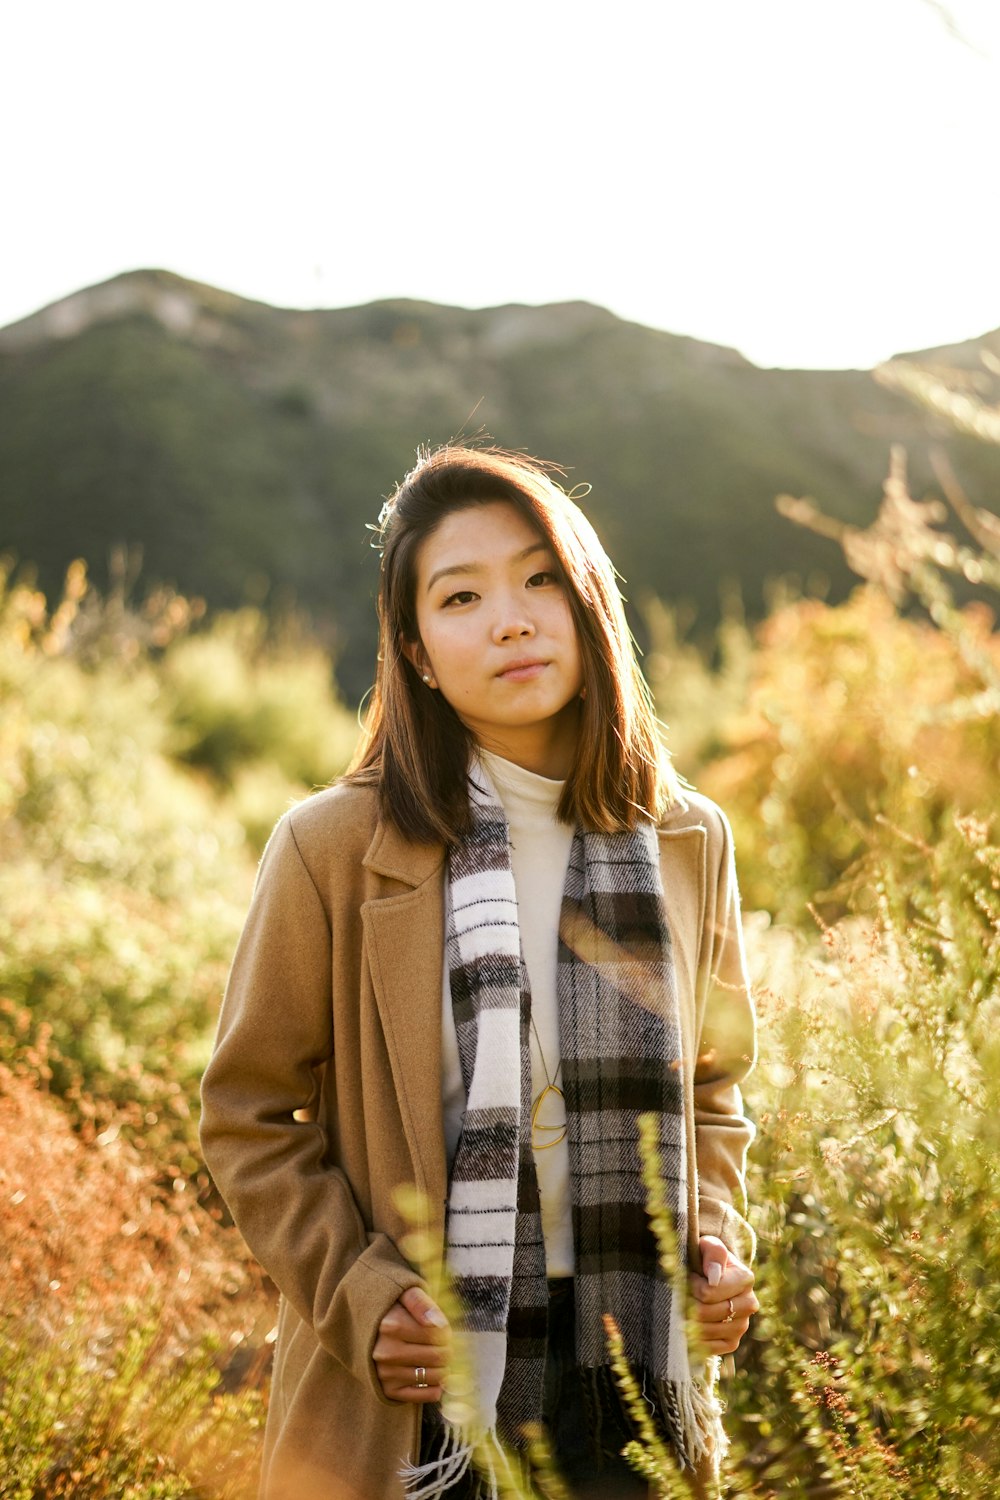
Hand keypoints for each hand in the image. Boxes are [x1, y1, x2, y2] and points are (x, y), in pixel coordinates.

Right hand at [373, 1286, 450, 1402]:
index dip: (447, 1332)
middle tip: (444, 1346)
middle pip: (438, 1356)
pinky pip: (423, 1395)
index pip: (437, 1334)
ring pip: (434, 1376)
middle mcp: (386, 1352)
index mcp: (390, 1326)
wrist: (364, 1331)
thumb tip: (439, 1324)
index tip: (443, 1330)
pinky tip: (433, 1378)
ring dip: (444, 1369)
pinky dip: (435, 1388)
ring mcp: (386, 1373)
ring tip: (437, 1360)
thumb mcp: (403, 1294)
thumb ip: (421, 1303)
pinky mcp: (388, 1390)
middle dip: (448, 1351)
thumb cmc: (392, 1310)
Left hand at [688, 1235, 757, 1355]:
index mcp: (746, 1279)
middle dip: (687, 1303)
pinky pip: (709, 1348)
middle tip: (683, 1294)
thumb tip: (713, 1277)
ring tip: (686, 1306)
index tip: (689, 1277)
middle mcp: (749, 1304)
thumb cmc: (707, 1258)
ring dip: (688, 1320)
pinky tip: (691, 1325)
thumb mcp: (708, 1246)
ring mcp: (742, 1326)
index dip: (691, 1285)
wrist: (712, 1277)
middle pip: (705, 1313)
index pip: (708, 1292)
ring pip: (705, 1331)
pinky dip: (694, 1339)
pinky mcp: (733, 1343)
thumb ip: (712, 1253)